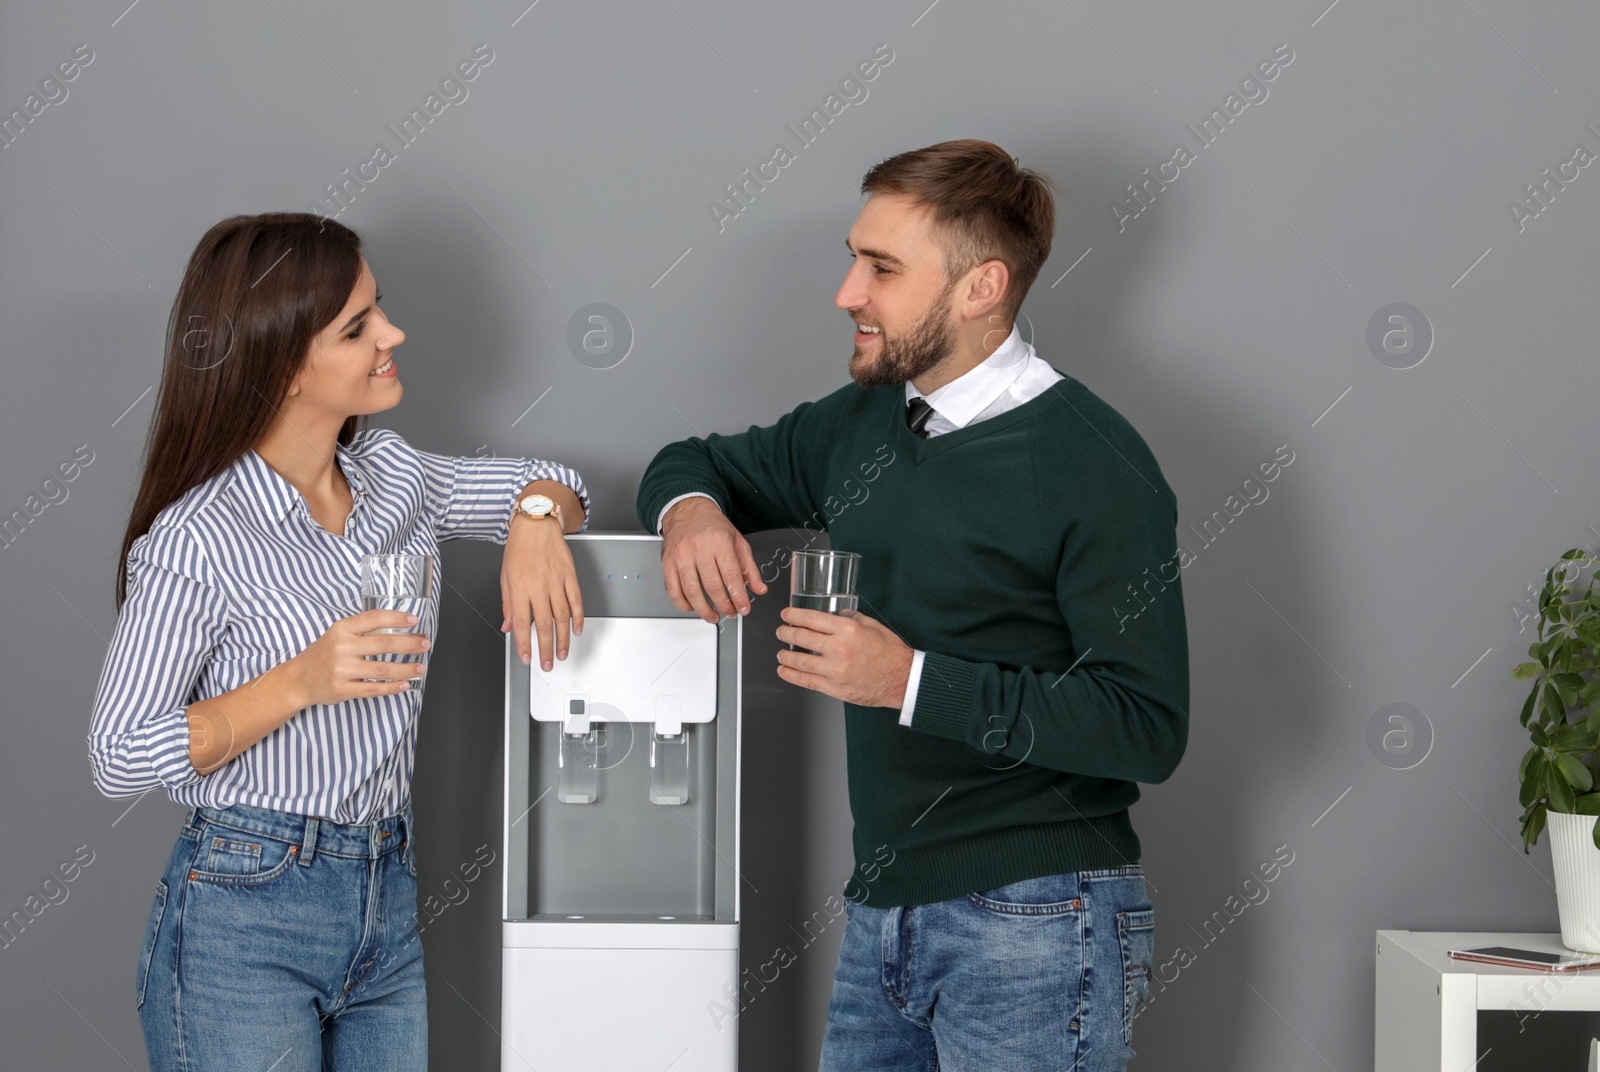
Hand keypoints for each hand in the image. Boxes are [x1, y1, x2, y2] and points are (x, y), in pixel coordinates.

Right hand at [285, 610, 428, 706]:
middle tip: (425, 644)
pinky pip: (373, 689)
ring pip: (382, 669)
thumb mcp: (337, 634)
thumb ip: (362, 631)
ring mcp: (342, 670)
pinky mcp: (343, 689)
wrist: (299, 679)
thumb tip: (398, 629)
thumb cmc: (323, 654)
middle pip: (384, 644)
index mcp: (342, 629)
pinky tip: (405, 684)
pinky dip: (392, 687)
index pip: (374, 618)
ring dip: (406, 669)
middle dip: (409, 644)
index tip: (414, 620)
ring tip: (421, 667)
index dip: (397, 618)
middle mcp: (342, 648)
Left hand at [501, 515, 583, 669]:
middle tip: (548, 663)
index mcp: (520, 588)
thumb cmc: (519, 547)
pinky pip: (576, 600)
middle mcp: (539, 586)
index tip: (527, 658)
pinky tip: (577, 630)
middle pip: (545, 625)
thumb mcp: (505, 576)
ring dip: (563, 638)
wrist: (536, 523)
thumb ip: (508, 603)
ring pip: (562, 617)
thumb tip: (508, 625)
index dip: (525, 644)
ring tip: (563, 652)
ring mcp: (556, 581)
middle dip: (547, 648)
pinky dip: (578, 617)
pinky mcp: (570, 575)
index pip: (523, 623)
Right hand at [660, 497, 767, 621]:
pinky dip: (682, 604)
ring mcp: (681, 556)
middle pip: (712, 586)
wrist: (687, 510)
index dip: (739, 597)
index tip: (743, 608)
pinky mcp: (667, 563)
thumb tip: (759, 588)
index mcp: (719, 542)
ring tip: (713, 616)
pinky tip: (692, 607)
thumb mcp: (738, 541)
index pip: (731, 576)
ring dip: (704, 610)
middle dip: (724, 606)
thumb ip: (749, 567)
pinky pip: (673, 590)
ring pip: (691, 591)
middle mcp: (699, 548)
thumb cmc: (712, 526)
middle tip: (731, 612)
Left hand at [774, 608, 912, 708]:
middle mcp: (839, 648)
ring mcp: (835, 670)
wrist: (902, 680)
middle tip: (781, 631)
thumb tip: (836, 614)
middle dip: (786, 633)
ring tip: (781, 653)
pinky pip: (807, 681)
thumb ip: (851, 618)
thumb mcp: (873, 626)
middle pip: (802, 637)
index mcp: (848, 629)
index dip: (794, 615)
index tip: (786, 614)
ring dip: (786, 655)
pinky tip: (784, 670)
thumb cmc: (891, 653)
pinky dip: (791, 675)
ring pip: (800, 661)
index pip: (811, 619)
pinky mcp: (834, 688)